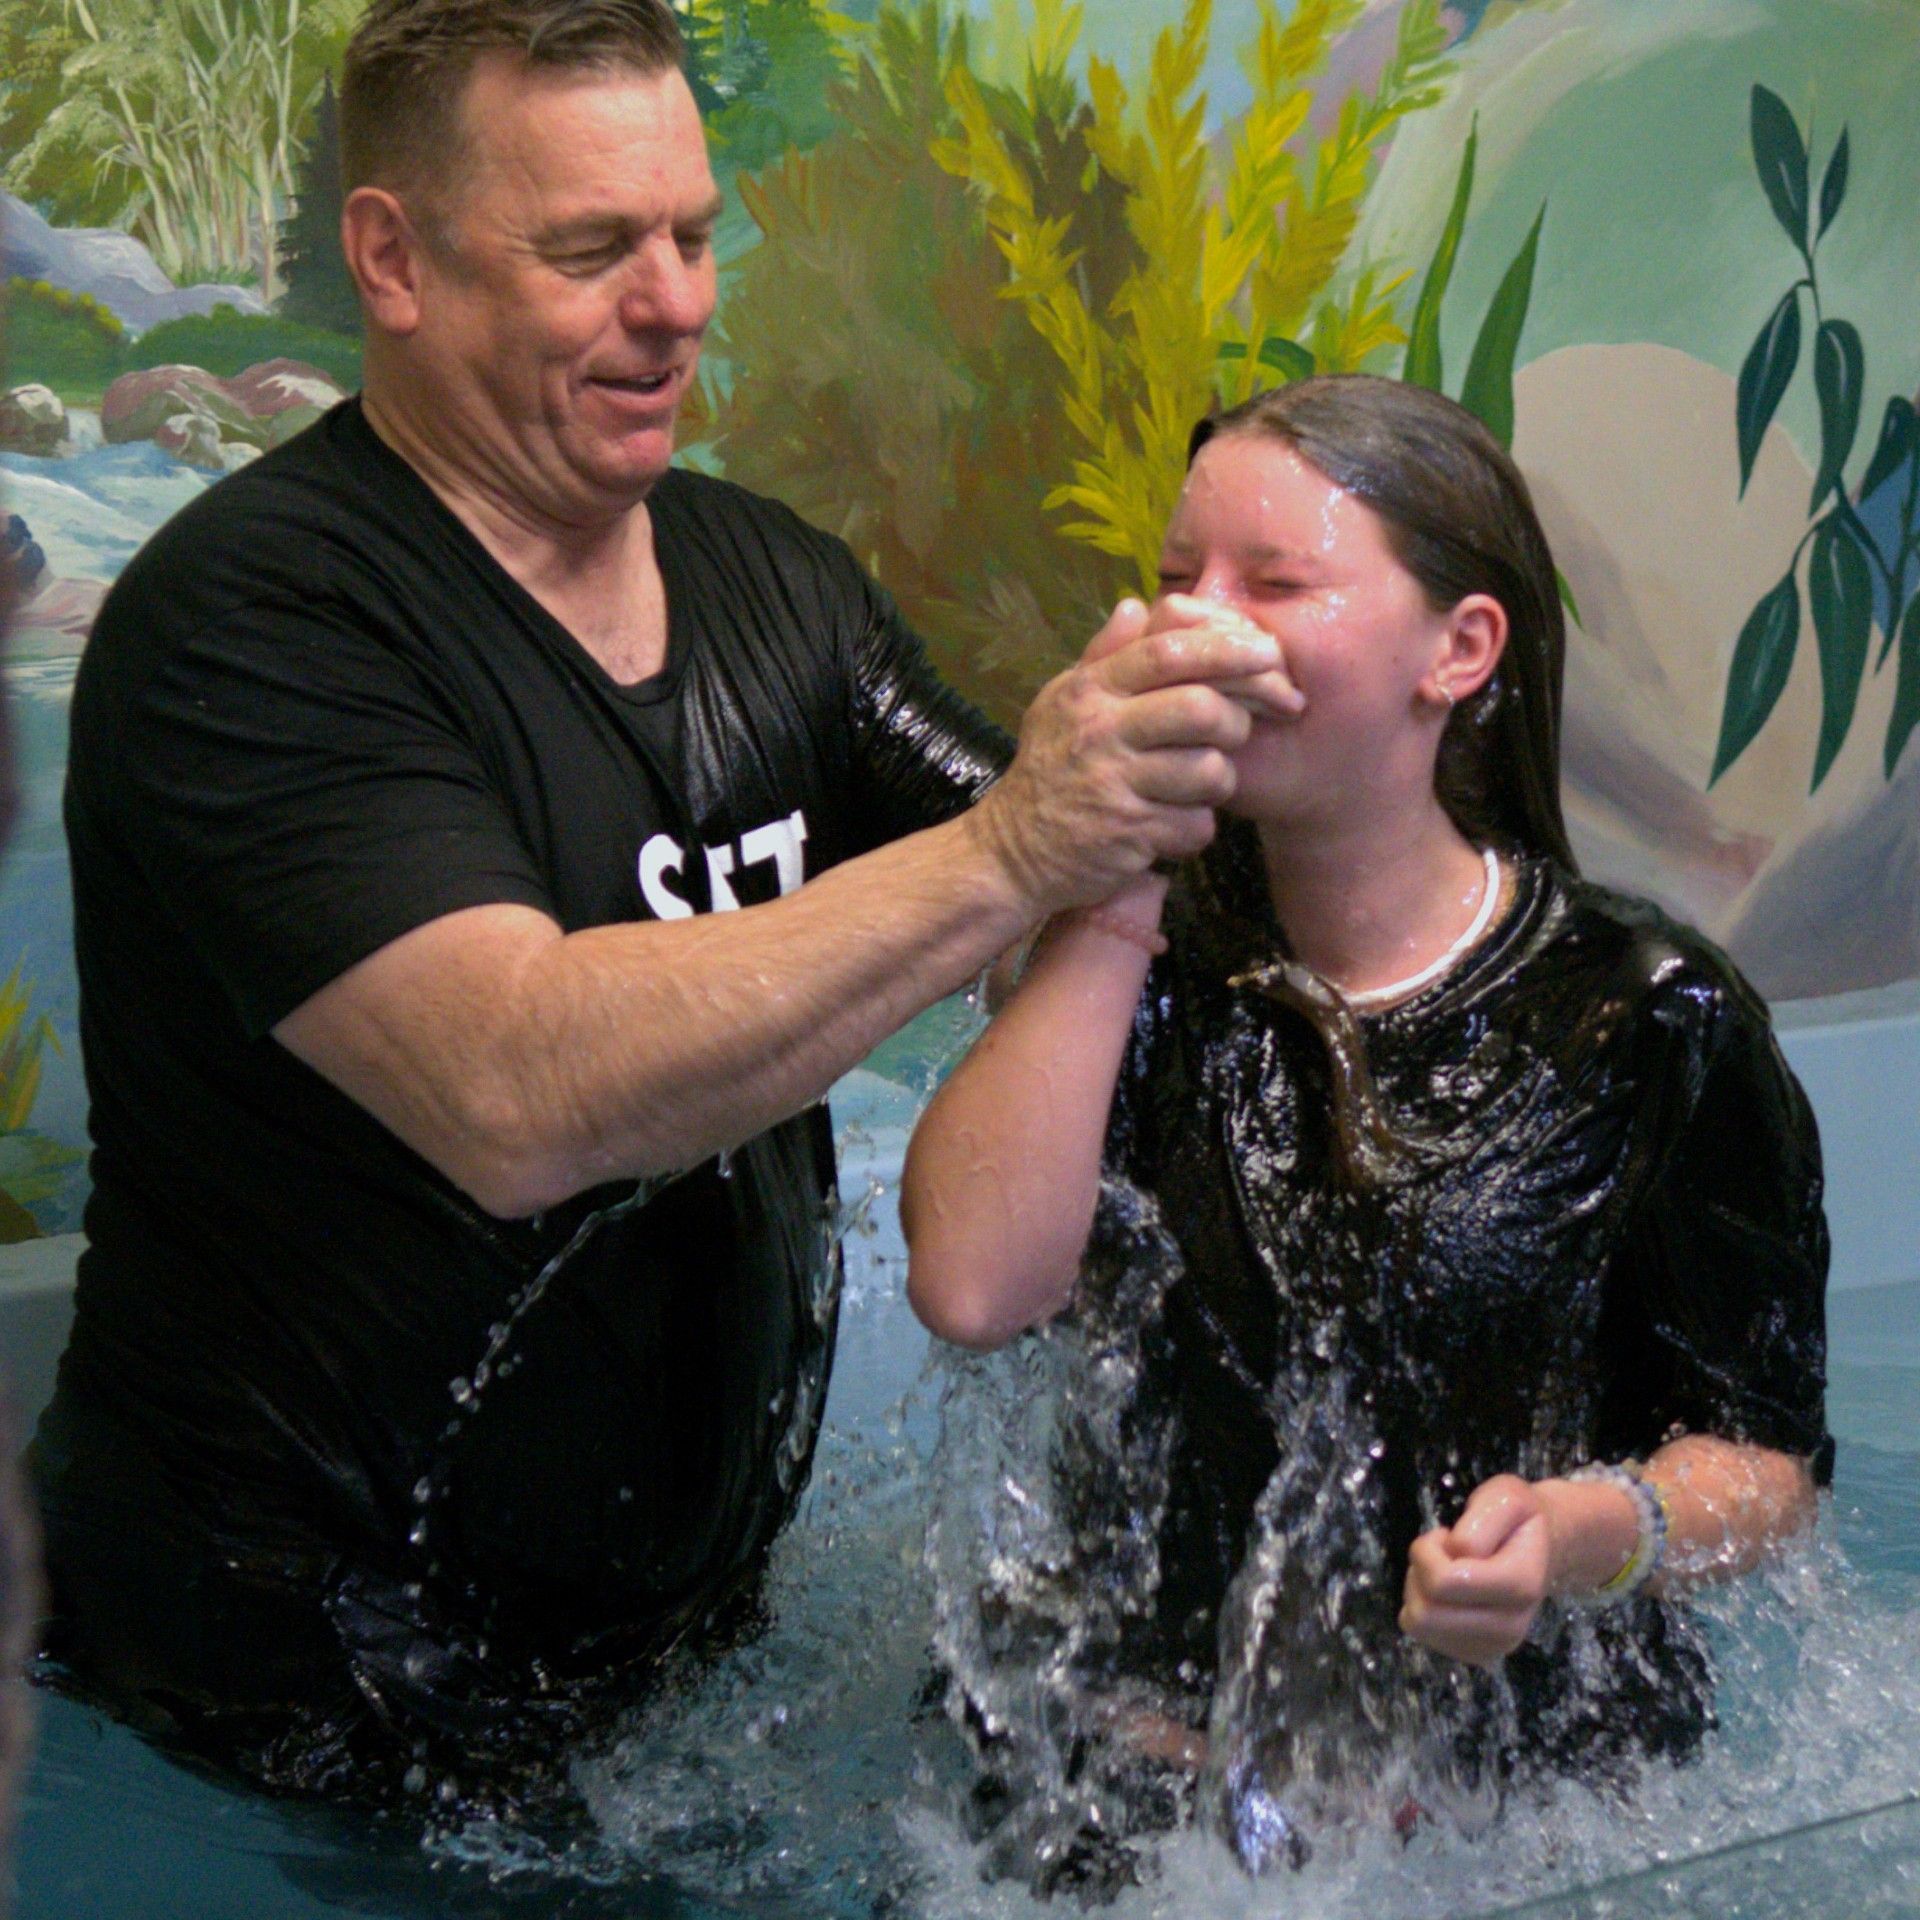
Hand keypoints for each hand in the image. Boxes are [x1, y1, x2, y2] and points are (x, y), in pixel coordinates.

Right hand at [969, 598, 1298, 913]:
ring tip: (1194, 786)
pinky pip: (1196, 824)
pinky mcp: (1130, 834)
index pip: (1166, 652)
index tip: (1267, 652)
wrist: (1016, 850)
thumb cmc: (1051, 769)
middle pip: (1200, 708)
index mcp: (1090, 690)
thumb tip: (1136, 605)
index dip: (1226, 648)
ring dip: (1217, 780)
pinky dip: (1194, 829)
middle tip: (1234, 732)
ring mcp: (1114, 784)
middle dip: (1235, 720)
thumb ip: (1104, 656)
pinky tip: (1171, 826)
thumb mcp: (1063, 703)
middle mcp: (1100, 731)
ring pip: (1209, 770)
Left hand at [1399, 1474, 1550, 1667]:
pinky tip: (1447, 1591)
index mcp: (1520, 1586)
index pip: (1443, 1583)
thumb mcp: (1506, 1497)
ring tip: (1444, 1570)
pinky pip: (1422, 1634)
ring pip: (1418, 1625)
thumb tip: (1458, 1554)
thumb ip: (1481, 1520)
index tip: (1445, 1535)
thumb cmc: (1520, 1520)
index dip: (1428, 1550)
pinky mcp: (1475, 1654)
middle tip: (1440, 1553)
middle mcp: (1510, 1628)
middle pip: (1426, 1614)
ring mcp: (1492, 1647)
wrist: (1541, 1550)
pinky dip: (1424, 1606)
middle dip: (1419, 1573)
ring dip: (1418, 1589)